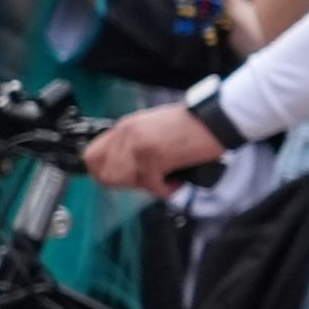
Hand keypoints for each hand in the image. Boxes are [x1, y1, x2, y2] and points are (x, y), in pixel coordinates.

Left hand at [86, 101, 223, 197]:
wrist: (216, 120)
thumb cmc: (193, 125)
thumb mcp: (153, 127)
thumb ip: (134, 144)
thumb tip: (125, 168)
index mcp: (125, 126)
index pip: (92, 156)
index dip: (104, 172)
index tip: (123, 178)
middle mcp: (127, 134)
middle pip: (105, 174)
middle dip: (126, 183)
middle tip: (148, 180)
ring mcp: (139, 146)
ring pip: (124, 181)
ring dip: (145, 186)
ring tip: (165, 179)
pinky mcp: (154, 158)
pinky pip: (151, 186)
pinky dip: (166, 189)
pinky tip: (176, 181)